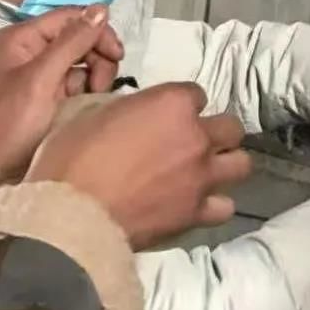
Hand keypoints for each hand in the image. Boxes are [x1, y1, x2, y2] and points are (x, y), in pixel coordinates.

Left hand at [0, 5, 123, 184]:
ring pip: (82, 60)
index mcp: (22, 38)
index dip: (98, 31)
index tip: (117, 56)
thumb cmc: (5, 122)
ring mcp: (37, 73)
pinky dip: (86, 91)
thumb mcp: (40, 79)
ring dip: (95, 76)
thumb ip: (72, 43)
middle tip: (101, 85)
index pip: (72, 17)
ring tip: (91, 98)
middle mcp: (30, 50)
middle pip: (80, 38)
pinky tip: (84, 105)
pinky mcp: (46, 94)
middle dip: (98, 58)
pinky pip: (76, 81)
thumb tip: (102, 8)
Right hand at [26, 83, 251, 248]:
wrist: (69, 215)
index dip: (182, 105)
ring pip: (241, 164)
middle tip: (192, 144)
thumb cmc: (70, 158)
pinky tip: (196, 205)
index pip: (197, 94)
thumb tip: (135, 113)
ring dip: (225, 165)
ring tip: (204, 173)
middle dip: (215, 133)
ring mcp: (203, 176)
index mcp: (173, 105)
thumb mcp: (91, 112)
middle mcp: (198, 136)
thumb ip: (128, 108)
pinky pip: (224, 206)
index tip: (166, 117)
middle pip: (231, 128)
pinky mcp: (197, 212)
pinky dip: (213, 205)